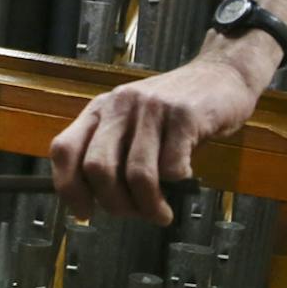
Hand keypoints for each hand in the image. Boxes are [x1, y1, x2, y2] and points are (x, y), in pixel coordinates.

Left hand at [48, 59, 262, 224]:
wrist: (222, 73)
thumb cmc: (174, 109)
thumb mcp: (132, 122)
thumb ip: (111, 151)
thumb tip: (94, 202)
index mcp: (100, 110)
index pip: (64, 150)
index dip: (69, 189)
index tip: (85, 213)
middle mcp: (120, 105)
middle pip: (98, 168)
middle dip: (115, 203)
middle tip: (134, 213)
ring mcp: (152, 108)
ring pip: (137, 174)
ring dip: (149, 205)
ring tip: (161, 213)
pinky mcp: (184, 115)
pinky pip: (172, 167)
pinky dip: (178, 183)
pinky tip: (185, 177)